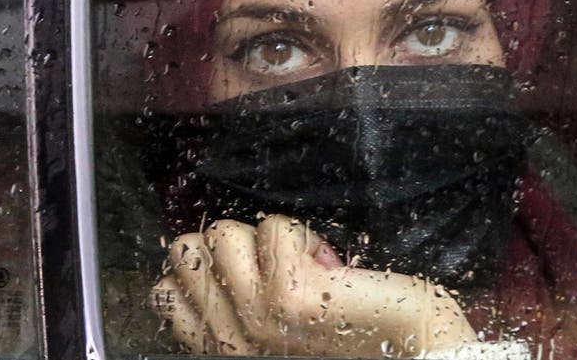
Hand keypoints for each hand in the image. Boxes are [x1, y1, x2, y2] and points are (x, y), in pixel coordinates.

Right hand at [151, 215, 475, 356]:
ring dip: (263, 235)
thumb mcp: (273, 326)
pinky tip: (322, 260)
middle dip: (229, 243)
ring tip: (298, 261)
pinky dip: (299, 233)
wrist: (411, 346)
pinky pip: (272, 228)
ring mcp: (258, 317)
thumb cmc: (351, 331)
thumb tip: (212, 251)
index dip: (199, 266)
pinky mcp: (290, 294)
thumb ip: (239, 301)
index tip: (240, 269)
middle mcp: (234, 340)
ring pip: (221, 234)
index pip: (165, 292)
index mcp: (225, 347)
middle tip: (271, 265)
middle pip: (184, 254)